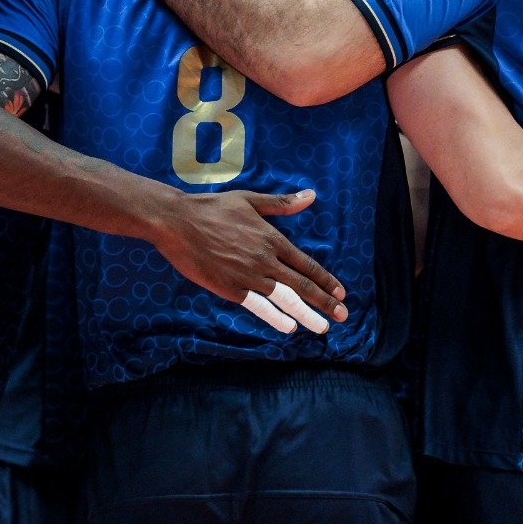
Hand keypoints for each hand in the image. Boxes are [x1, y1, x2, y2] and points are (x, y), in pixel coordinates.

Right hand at [149, 187, 349, 334]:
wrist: (179, 222)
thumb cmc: (213, 208)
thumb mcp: (250, 200)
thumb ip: (282, 204)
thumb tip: (311, 195)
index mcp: (272, 239)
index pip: (306, 264)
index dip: (325, 280)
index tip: (341, 292)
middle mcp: (265, 260)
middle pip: (301, 285)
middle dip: (324, 302)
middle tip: (343, 316)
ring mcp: (248, 276)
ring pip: (285, 299)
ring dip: (306, 314)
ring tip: (322, 328)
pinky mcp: (230, 289)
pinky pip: (258, 306)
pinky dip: (275, 317)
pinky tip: (288, 327)